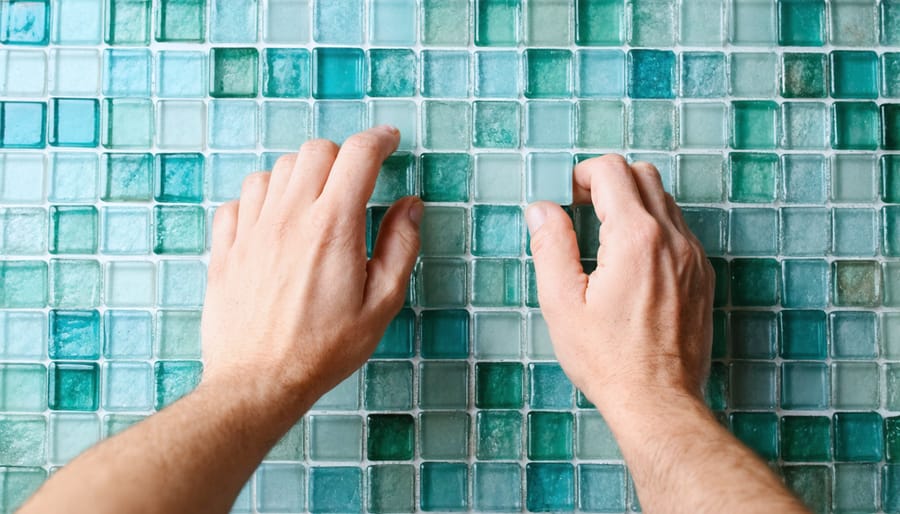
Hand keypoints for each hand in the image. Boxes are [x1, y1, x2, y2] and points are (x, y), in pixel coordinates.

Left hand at [200, 126, 422, 404]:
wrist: (258, 383)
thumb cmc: (323, 350)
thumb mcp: (380, 305)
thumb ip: (399, 247)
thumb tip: (410, 207)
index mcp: (332, 227)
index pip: (357, 155)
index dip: (379, 139)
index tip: (389, 142)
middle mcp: (288, 218)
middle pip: (315, 151)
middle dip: (341, 157)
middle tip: (353, 184)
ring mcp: (251, 230)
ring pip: (275, 170)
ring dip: (300, 177)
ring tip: (314, 206)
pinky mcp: (225, 248)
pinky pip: (239, 200)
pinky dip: (260, 200)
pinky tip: (273, 224)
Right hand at [525, 155, 713, 412]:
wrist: (658, 401)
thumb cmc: (608, 359)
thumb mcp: (562, 303)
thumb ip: (550, 246)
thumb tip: (542, 209)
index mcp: (635, 238)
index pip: (613, 170)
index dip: (582, 175)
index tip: (567, 199)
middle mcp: (672, 239)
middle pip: (643, 175)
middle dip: (608, 181)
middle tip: (582, 210)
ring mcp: (693, 258)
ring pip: (665, 201)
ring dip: (632, 203)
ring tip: (604, 238)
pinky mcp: (702, 277)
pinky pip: (679, 231)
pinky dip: (653, 229)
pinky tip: (631, 263)